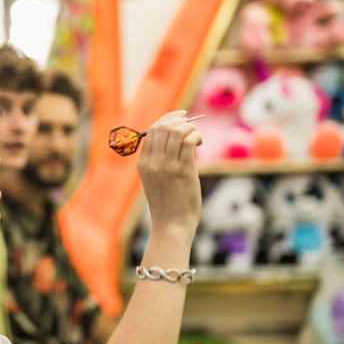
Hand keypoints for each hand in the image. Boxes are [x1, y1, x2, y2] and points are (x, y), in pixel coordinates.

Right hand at [137, 110, 201, 238]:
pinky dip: (196, 136)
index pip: (152, 130)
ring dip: (190, 128)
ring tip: (196, 136)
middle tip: (191, 123)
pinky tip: (199, 143)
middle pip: (163, 127)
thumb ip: (159, 161)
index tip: (180, 117)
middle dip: (180, 119)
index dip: (167, 119)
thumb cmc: (167, 205)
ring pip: (177, 131)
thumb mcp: (154, 181)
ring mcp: (167, 166)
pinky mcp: (183, 171)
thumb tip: (176, 139)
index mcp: (143, 164)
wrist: (171, 226)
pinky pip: (189, 141)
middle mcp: (152, 162)